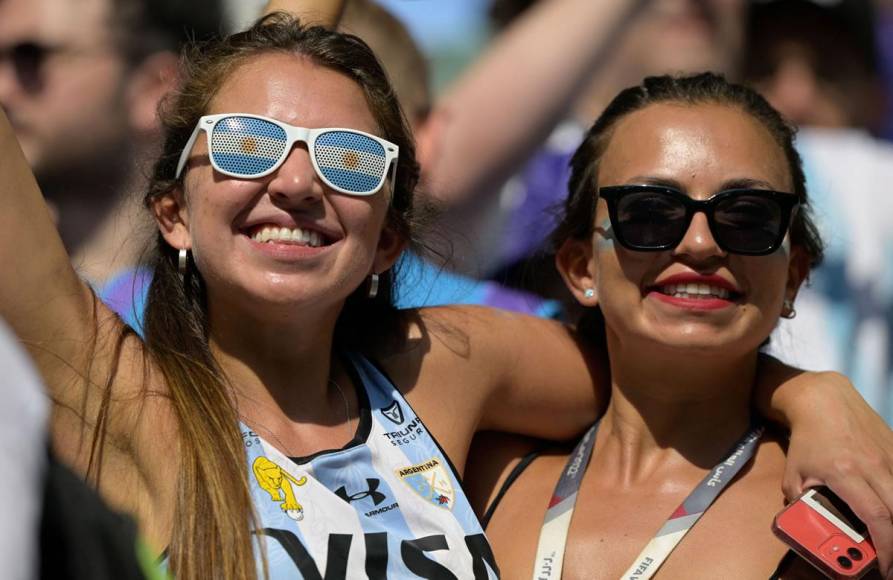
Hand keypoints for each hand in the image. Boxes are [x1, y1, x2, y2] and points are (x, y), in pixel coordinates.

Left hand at [782, 371, 892, 577]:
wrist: (822, 399)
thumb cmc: (808, 437)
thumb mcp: (794, 471)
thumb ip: (798, 499)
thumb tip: (804, 522)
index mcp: (845, 473)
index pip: (876, 517)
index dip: (886, 546)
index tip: (886, 566)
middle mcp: (873, 465)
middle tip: (892, 560)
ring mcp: (888, 456)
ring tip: (891, 536)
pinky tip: (891, 506)